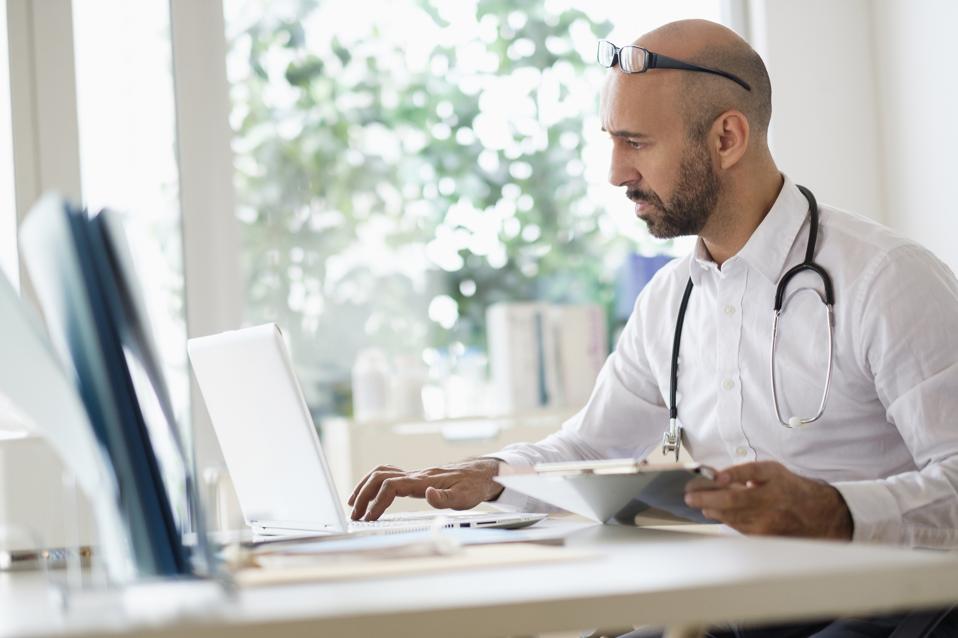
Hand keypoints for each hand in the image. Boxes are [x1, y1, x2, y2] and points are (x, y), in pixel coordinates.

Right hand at [347, 458, 504, 521]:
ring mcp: (414, 475)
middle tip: (355, 515)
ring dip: (364, 487)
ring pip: (381, 474)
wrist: (481, 474)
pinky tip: (372, 495)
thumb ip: (445, 498)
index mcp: (423, 481)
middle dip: (363, 495)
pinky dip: (374, 483)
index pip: (391, 486)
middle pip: (379, 478)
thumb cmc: (473, 486)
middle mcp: (415, 476)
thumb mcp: (464, 498)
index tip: (369, 518)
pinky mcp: (416, 478)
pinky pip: (389, 475)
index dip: (377, 502)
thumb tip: (428, 494)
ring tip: (354, 505)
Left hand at [683, 461, 852, 539]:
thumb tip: (719, 476)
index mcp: (770, 490)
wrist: (817, 515)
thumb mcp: (771, 470)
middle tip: (689, 496)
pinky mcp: (763, 538)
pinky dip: (724, 518)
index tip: (697, 485)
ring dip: (710, 509)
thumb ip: (744, 471)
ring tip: (697, 501)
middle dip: (704, 500)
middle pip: (729, 507)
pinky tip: (714, 510)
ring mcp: (765, 527)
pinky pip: (737, 527)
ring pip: (730, 518)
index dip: (714, 489)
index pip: (735, 491)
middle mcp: (768, 510)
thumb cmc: (790, 488)